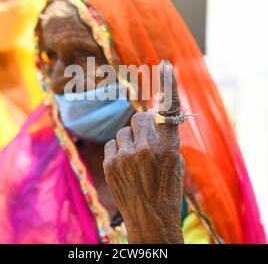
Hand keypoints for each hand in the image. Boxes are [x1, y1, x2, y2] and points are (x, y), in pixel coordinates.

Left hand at [103, 60, 183, 243]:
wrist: (150, 219)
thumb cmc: (167, 189)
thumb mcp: (176, 162)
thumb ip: (165, 136)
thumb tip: (153, 116)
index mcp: (168, 148)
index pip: (168, 110)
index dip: (168, 86)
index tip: (165, 65)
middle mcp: (146, 148)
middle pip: (140, 117)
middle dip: (144, 126)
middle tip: (148, 140)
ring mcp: (124, 156)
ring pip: (125, 131)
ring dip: (131, 140)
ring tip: (136, 160)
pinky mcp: (109, 163)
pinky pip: (113, 143)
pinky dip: (119, 150)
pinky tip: (125, 165)